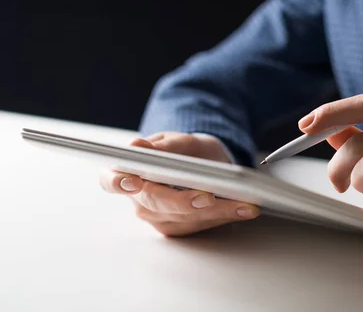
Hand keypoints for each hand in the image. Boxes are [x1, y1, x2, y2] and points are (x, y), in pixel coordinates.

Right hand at [99, 132, 259, 235]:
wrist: (205, 163)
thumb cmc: (187, 150)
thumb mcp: (178, 140)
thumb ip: (161, 146)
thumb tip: (136, 147)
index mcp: (128, 173)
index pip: (112, 180)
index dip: (119, 182)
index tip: (134, 182)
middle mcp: (140, 200)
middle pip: (156, 204)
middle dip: (183, 201)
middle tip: (208, 196)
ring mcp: (159, 217)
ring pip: (185, 218)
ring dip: (217, 211)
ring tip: (243, 202)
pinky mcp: (180, 227)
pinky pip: (202, 224)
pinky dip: (226, 215)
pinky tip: (245, 208)